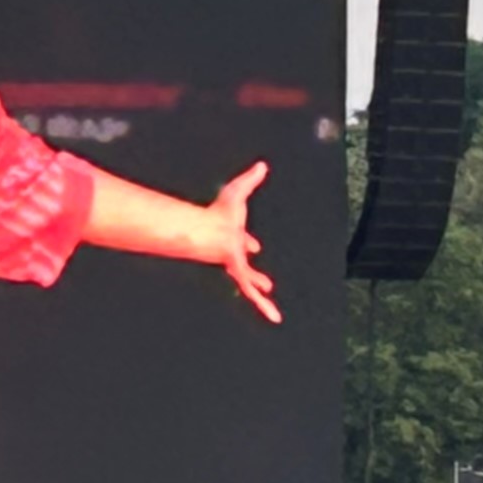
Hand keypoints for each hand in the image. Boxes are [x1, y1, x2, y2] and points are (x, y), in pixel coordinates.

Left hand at [201, 162, 279, 321]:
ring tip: (268, 303)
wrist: (208, 229)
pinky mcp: (239, 274)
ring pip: (250, 283)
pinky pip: (252, 293)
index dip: (248, 243)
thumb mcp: (238, 192)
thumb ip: (250, 178)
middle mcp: (234, 253)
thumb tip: (261, 164)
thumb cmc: (220, 212)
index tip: (253, 245)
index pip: (243, 242)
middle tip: (264, 281)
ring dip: (259, 292)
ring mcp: (237, 266)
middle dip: (255, 272)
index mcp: (234, 237)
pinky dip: (263, 305)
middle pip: (246, 265)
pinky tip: (274, 317)